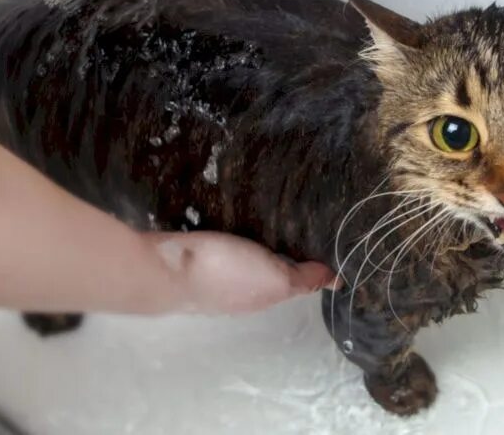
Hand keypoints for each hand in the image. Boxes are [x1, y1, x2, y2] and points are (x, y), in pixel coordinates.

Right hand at [147, 231, 339, 313]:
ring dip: (251, 236)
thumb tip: (338, 282)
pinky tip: (230, 213)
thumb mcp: (274, 279)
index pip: (289, 280)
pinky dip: (227, 230)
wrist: (166, 267)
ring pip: (239, 254)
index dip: (305, 262)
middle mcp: (236, 289)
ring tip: (266, 207)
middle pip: (264, 267)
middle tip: (296, 213)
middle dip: (278, 246)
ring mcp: (209, 273)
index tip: (319, 233)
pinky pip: (216, 240)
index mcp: (260, 295)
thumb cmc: (225, 275)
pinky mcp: (189, 254)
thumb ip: (303, 279)